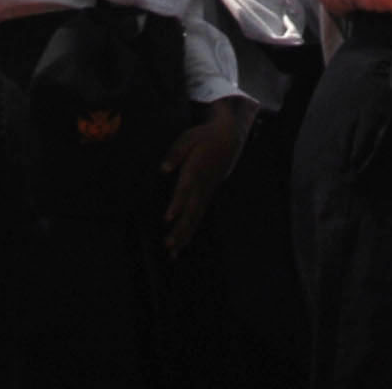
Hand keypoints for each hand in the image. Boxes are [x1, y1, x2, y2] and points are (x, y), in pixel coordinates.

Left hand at [163, 100, 250, 253]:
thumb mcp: (189, 138)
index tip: (167, 218)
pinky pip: (198, 219)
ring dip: (183, 236)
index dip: (177, 204)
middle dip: (180, 229)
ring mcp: (205, 194)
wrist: (227, 141)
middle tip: (168, 244)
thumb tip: (163, 169)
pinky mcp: (206, 199)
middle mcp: (202, 186)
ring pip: (195, 219)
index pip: (185, 189)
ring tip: (172, 253)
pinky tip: (180, 247)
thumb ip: (176, 152)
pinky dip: (189, 234)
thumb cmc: (203, 138)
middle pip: (190, 211)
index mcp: (196, 170)